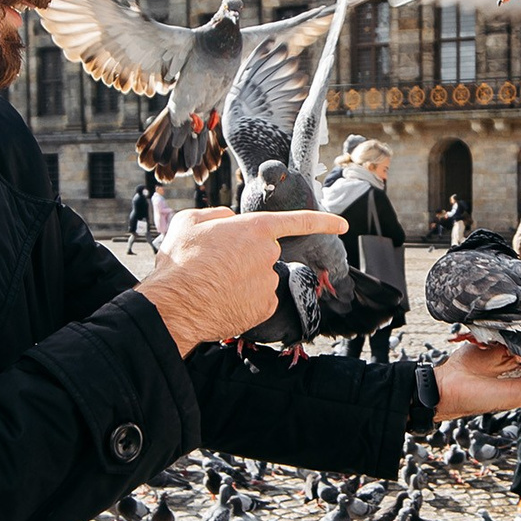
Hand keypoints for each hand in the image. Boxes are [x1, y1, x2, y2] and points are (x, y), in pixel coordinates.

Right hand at [137, 207, 346, 354]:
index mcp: (254, 228)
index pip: (298, 221)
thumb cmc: (181, 262)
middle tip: (215, 266)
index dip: (323, 221)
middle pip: (264, 253)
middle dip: (245, 258)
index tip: (343, 225)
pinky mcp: (265, 307)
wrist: (177, 304)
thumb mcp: (190, 222)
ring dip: (242, 280)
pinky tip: (223, 300)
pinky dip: (244, 301)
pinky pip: (259, 300)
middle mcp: (268, 254)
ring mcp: (269, 282)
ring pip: (260, 278)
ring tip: (213, 285)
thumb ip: (216, 214)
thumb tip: (228, 219)